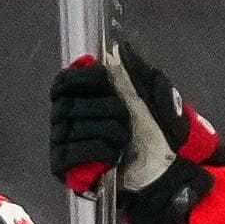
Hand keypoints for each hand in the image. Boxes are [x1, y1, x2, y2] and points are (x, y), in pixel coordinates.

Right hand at [49, 44, 224, 223]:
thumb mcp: (152, 99)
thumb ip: (135, 73)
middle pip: (74, 103)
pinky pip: (74, 151)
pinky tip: (113, 157)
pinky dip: (101, 152)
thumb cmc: (156, 136)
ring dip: (111, 134)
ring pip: (78, 126)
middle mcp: (64, 118)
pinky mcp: (63, 167)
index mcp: (79, 98)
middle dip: (110, 110)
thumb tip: (119, 49)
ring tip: (124, 144)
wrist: (163, 174)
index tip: (107, 80)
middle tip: (128, 124)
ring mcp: (61, 142)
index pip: (64, 81)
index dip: (85, 78)